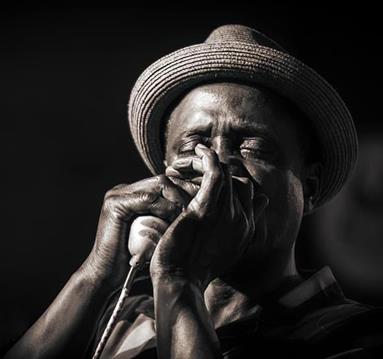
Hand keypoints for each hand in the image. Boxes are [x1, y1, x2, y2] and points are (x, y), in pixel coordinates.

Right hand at [80, 175, 190, 288]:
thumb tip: (197, 209)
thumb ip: (169, 217)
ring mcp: (117, 195)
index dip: (186, 190)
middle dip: (185, 192)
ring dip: (178, 199)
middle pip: (164, 180)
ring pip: (159, 184)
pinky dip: (164, 207)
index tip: (203, 203)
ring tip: (188, 215)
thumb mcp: (157, 233)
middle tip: (199, 207)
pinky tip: (175, 219)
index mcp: (134, 194)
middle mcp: (125, 190)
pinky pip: (147, 198)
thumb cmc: (135, 259)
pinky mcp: (115, 204)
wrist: (107, 276)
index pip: (166, 182)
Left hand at [150, 144, 268, 290]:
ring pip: (225, 172)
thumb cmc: (194, 267)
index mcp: (246, 228)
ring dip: (207, 161)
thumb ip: (237, 227)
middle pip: (238, 180)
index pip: (247, 191)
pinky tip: (198, 149)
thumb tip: (255, 204)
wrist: (180, 283)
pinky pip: (214, 172)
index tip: (210, 176)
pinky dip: (207, 156)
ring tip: (191, 157)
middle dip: (217, 169)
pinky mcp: (207, 208)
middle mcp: (242, 219)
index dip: (230, 181)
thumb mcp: (223, 248)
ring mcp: (226, 213)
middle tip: (193, 167)